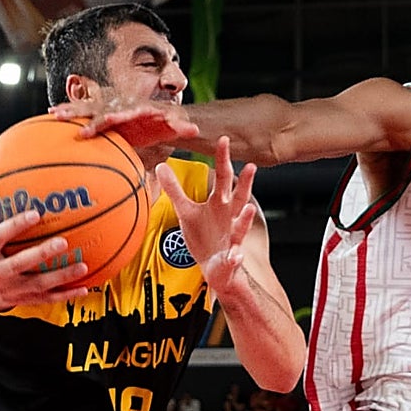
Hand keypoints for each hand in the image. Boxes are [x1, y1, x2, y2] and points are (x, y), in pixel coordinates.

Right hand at [0, 172, 89, 318]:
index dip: (16, 226)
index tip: (35, 213)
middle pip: (21, 264)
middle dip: (42, 254)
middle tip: (64, 241)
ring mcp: (9, 290)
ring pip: (39, 284)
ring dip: (62, 276)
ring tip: (84, 266)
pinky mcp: (20, 300)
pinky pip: (46, 299)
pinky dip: (66, 295)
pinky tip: (85, 287)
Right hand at [50, 99, 198, 147]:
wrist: (158, 114)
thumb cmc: (164, 122)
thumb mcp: (173, 125)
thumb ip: (181, 127)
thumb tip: (194, 130)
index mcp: (135, 109)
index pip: (118, 115)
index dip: (106, 121)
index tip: (93, 128)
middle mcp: (120, 106)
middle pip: (99, 109)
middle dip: (82, 113)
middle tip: (60, 116)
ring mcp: (110, 109)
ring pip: (89, 108)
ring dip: (72, 110)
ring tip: (53, 113)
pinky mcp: (104, 115)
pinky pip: (85, 113)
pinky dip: (70, 112)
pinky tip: (52, 114)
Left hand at [156, 137, 255, 293]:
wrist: (216, 269)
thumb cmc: (204, 238)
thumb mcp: (186, 212)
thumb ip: (175, 190)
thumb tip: (161, 167)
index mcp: (220, 204)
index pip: (224, 178)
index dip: (223, 160)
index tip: (224, 141)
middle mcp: (230, 218)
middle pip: (238, 197)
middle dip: (245, 183)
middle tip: (250, 166)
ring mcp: (232, 238)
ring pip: (241, 226)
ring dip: (245, 218)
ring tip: (248, 208)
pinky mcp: (229, 258)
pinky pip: (234, 257)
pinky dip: (235, 257)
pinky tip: (235, 256)